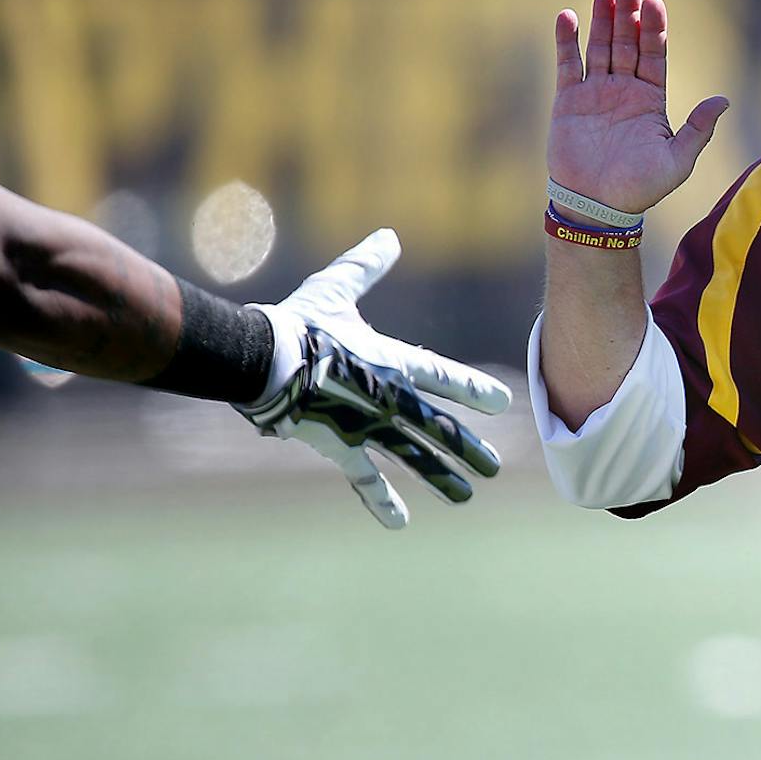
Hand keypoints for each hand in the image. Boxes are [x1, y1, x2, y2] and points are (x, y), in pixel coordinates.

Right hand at [240, 230, 512, 528]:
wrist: (258, 358)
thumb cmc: (297, 321)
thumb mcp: (336, 289)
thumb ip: (366, 267)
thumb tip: (390, 237)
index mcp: (391, 361)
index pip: (443, 377)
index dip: (472, 390)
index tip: (502, 404)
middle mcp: (388, 398)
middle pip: (438, 428)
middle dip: (467, 448)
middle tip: (494, 468)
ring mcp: (365, 426)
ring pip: (412, 456)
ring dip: (440, 477)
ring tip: (466, 495)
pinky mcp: (337, 446)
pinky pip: (363, 477)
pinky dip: (381, 499)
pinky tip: (401, 523)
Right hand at [548, 0, 729, 214]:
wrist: (598, 207)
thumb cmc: (640, 188)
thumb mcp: (677, 161)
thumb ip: (697, 129)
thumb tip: (724, 100)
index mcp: (652, 99)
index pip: (654, 54)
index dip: (654, 28)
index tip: (654, 2)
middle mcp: (625, 89)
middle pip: (627, 42)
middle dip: (628, 12)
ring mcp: (596, 93)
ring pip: (600, 47)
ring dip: (601, 18)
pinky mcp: (568, 101)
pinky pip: (568, 65)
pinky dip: (567, 41)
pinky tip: (567, 16)